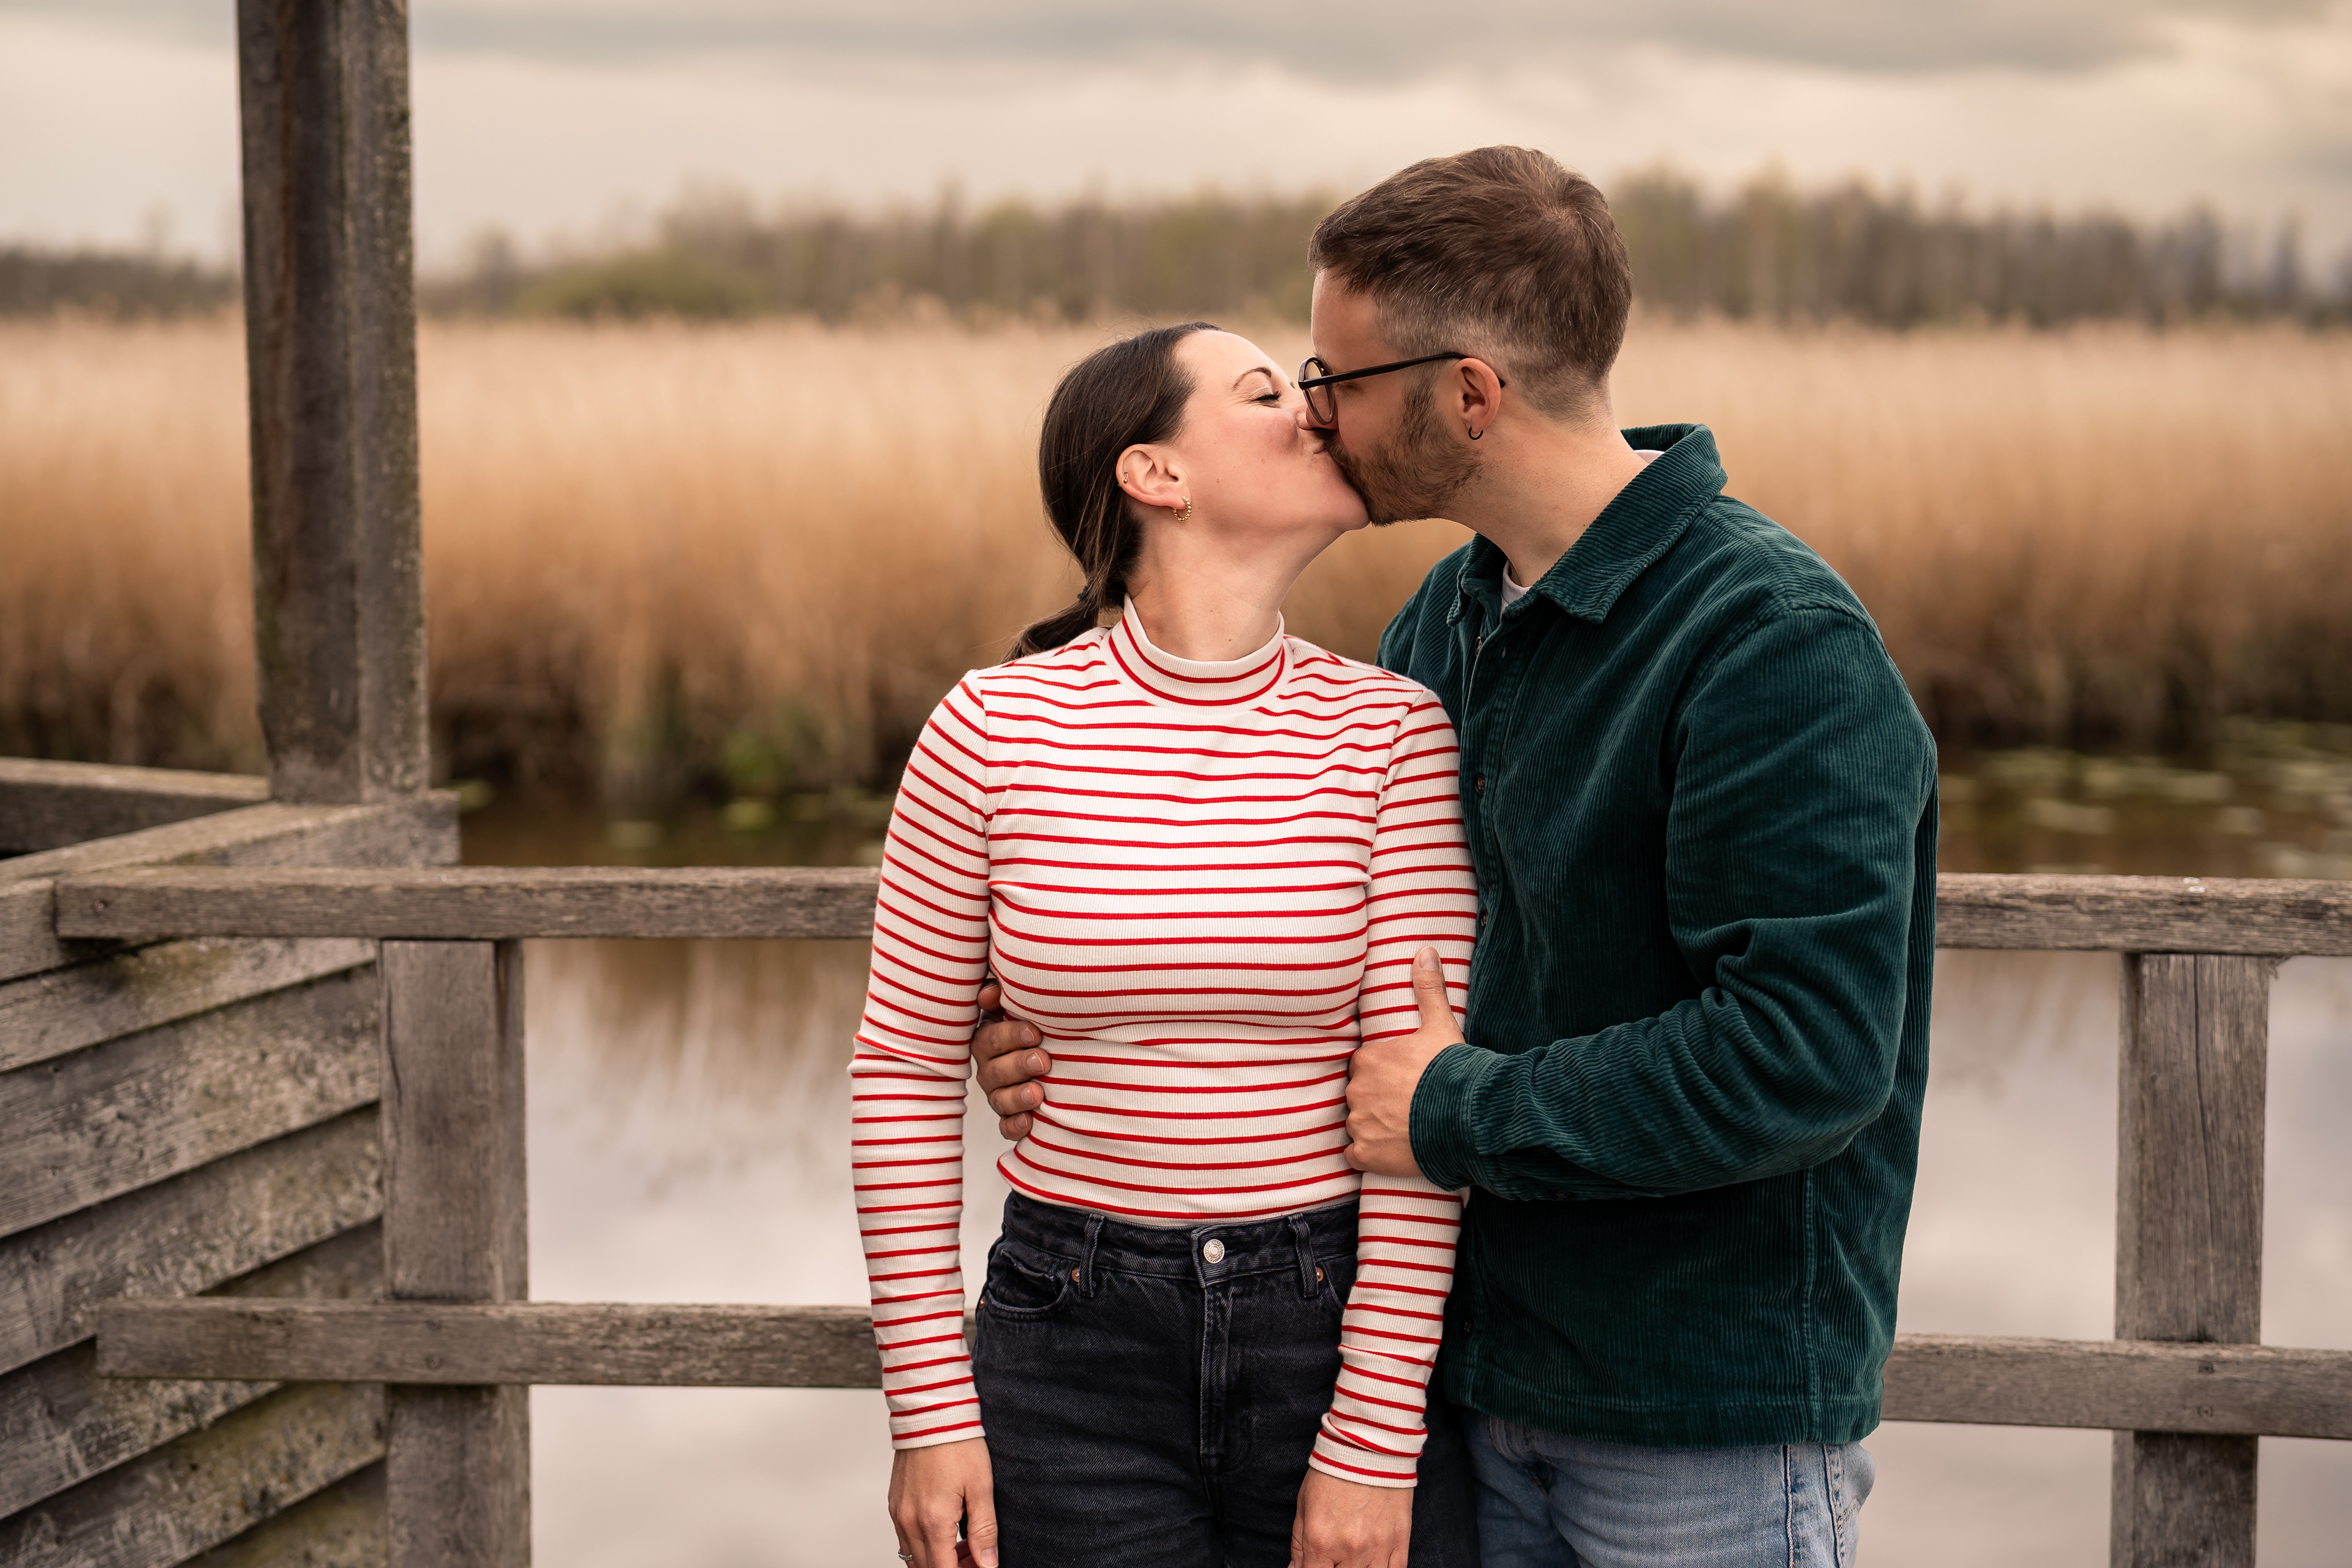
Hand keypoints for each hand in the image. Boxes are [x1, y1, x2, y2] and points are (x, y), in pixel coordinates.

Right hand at [888, 1438, 997, 1567]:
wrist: (931, 1413)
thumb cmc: (957, 1444)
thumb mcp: (981, 1487)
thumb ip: (984, 1530)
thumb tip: (988, 1563)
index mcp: (933, 1521)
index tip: (980, 1567)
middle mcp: (909, 1521)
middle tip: (976, 1558)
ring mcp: (898, 1513)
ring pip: (913, 1557)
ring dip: (937, 1559)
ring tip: (963, 1545)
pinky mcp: (895, 1503)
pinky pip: (905, 1538)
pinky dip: (924, 1544)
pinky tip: (946, 1531)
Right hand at [972, 980, 1052, 1140]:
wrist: (1061, 1052)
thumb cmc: (1039, 1023)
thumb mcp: (1021, 1005)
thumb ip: (1004, 993)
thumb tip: (990, 991)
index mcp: (989, 1039)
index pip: (990, 1038)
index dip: (1010, 1036)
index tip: (1036, 1033)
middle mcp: (990, 1069)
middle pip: (994, 1071)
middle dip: (1019, 1066)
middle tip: (1043, 1061)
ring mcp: (999, 1095)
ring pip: (1000, 1100)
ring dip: (1017, 1098)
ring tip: (1038, 1093)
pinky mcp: (1011, 1117)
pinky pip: (1006, 1126)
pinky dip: (1015, 1126)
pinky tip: (1029, 1123)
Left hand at [1289, 1465, 1412, 1567]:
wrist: (1368, 1447)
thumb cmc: (1332, 1473)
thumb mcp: (1304, 1505)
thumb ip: (1299, 1544)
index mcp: (1322, 1541)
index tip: (1314, 1563)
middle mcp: (1350, 1550)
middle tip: (1333, 1557)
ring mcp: (1378, 1547)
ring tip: (1352, 1559)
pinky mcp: (1400, 1540)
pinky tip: (1373, 1562)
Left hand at [1345, 947, 1463, 1179]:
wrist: (1468, 1119)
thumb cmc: (1453, 1071)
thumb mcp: (1442, 1025)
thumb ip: (1429, 989)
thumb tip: (1425, 951)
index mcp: (1368, 1059)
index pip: (1366, 1066)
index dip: (1386, 1075)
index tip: (1406, 1081)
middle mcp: (1356, 1090)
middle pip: (1360, 1095)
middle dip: (1378, 1100)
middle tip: (1408, 1106)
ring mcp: (1359, 1125)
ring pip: (1358, 1124)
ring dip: (1374, 1128)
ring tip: (1405, 1130)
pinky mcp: (1366, 1156)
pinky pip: (1355, 1155)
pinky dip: (1369, 1155)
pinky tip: (1391, 1151)